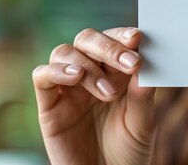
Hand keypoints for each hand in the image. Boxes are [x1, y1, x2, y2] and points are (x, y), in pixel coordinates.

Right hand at [32, 27, 155, 164]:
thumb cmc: (128, 152)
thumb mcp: (142, 124)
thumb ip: (142, 96)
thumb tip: (145, 67)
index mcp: (116, 72)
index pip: (116, 41)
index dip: (124, 35)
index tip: (138, 38)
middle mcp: (91, 74)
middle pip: (88, 40)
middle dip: (109, 47)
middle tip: (130, 63)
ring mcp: (68, 88)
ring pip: (65, 52)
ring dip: (87, 65)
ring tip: (107, 92)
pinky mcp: (49, 105)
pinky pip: (42, 76)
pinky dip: (55, 71)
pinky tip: (74, 77)